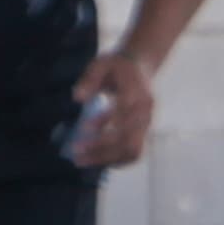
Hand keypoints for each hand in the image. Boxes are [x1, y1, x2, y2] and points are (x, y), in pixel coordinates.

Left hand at [67, 49, 157, 167]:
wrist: (140, 66)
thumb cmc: (117, 67)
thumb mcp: (102, 64)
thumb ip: (90, 78)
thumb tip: (78, 98)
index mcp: (136, 91)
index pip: (123, 111)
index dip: (104, 121)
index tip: (83, 129)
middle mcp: (145, 111)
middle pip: (128, 137)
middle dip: (101, 148)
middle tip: (76, 154)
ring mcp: (147, 124)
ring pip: (132, 150)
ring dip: (107, 158)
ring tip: (82, 161)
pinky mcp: (144, 132)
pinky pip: (134, 153)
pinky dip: (116, 161)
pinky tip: (97, 160)